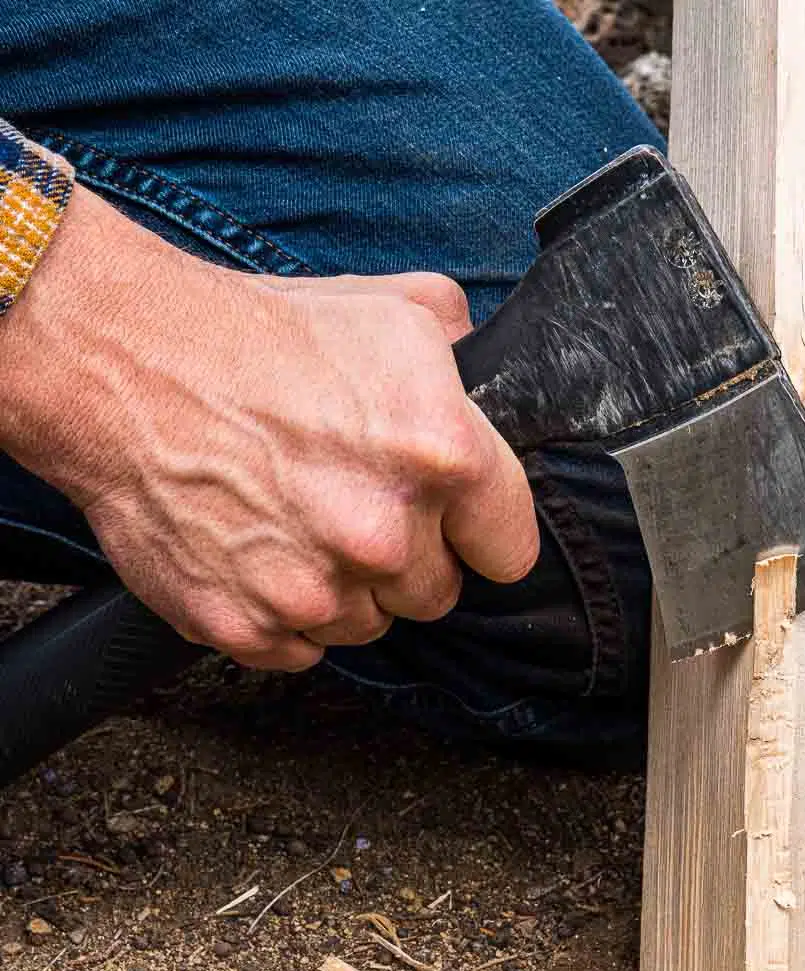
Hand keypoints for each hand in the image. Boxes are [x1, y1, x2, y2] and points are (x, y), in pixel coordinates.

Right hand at [1, 185, 539, 669]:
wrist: (116, 363)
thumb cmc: (248, 334)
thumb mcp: (381, 309)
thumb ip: (457, 351)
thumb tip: (485, 368)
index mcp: (439, 456)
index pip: (510, 549)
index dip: (480, 530)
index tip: (455, 520)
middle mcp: (384, 536)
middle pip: (436, 594)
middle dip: (406, 558)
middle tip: (351, 504)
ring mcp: (313, 591)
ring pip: (367, 626)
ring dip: (344, 589)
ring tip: (295, 519)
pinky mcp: (248, 629)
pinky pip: (298, 649)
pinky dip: (281, 615)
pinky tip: (256, 550)